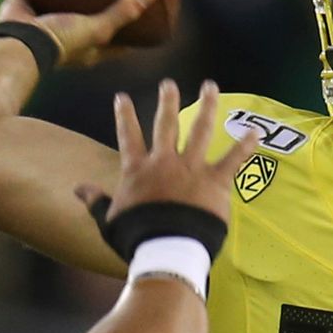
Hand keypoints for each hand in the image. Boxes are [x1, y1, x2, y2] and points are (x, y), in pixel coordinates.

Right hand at [0, 0, 155, 69]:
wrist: (20, 44)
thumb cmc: (61, 41)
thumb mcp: (97, 28)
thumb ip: (121, 13)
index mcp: (84, 48)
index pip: (113, 45)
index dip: (129, 37)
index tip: (145, 26)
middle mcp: (62, 37)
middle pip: (83, 21)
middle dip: (93, 9)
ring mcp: (39, 25)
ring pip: (51, 4)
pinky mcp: (18, 11)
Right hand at [81, 79, 259, 223]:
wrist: (166, 249)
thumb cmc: (136, 237)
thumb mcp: (110, 220)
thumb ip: (97, 201)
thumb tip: (78, 188)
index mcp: (138, 171)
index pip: (128, 136)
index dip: (124, 116)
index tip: (121, 97)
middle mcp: (164, 162)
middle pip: (166, 125)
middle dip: (167, 101)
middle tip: (169, 83)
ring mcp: (191, 169)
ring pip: (200, 130)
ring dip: (206, 107)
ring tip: (210, 87)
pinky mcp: (215, 182)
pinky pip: (233, 159)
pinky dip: (245, 145)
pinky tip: (254, 130)